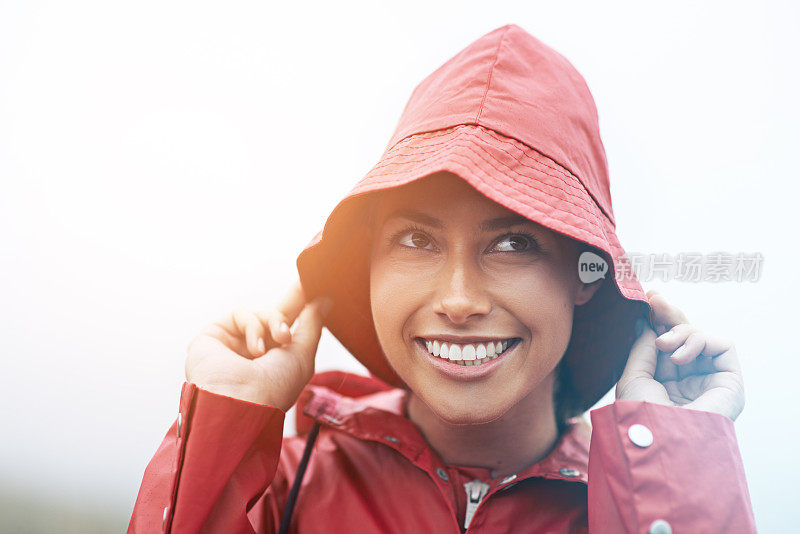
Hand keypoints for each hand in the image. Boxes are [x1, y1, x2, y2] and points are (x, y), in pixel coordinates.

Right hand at [185, 279, 331, 410]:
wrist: (239, 402)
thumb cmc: (274, 389)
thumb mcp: (303, 356)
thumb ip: (311, 325)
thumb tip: (323, 301)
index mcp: (276, 361)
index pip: (289, 328)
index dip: (303, 308)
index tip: (318, 289)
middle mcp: (254, 353)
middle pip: (275, 316)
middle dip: (293, 300)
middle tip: (306, 285)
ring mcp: (234, 344)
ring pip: (261, 314)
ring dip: (275, 322)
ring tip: (280, 340)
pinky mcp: (214, 335)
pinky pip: (241, 314)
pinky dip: (253, 325)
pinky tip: (255, 348)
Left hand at [615, 290, 744, 420]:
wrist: (660, 438)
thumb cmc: (642, 415)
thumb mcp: (634, 376)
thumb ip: (642, 347)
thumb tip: (644, 322)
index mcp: (667, 383)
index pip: (667, 343)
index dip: (659, 320)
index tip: (646, 299)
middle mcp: (690, 381)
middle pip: (685, 335)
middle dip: (669, 314)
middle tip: (654, 299)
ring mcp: (710, 380)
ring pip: (702, 336)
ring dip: (680, 331)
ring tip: (662, 344)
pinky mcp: (731, 380)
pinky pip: (721, 344)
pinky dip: (698, 341)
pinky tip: (678, 357)